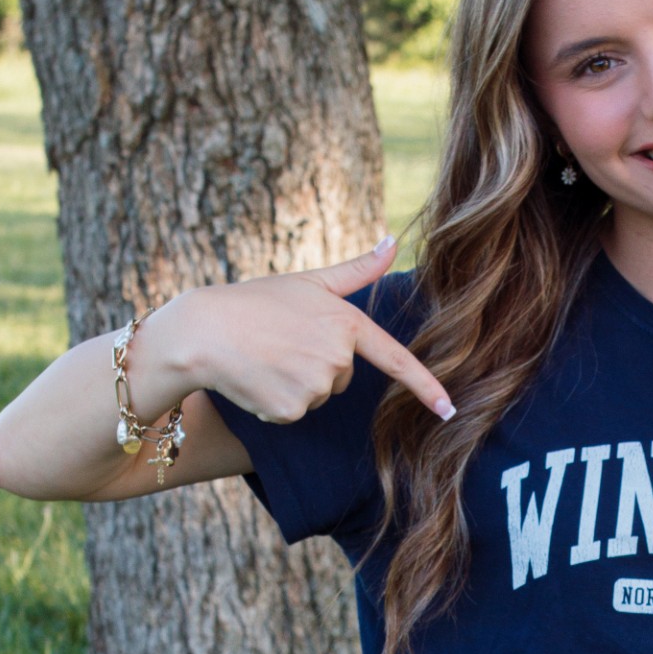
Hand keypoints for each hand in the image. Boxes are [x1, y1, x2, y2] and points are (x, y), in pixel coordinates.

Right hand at [139, 233, 453, 424]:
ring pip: (316, 397)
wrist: (202, 331)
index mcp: (346, 324)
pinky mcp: (291, 410)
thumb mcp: (310, 282)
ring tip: (264, 358)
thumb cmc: (255, 302)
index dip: (426, 387)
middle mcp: (337, 358)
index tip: (450, 409)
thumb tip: (393, 240)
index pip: (395, 359)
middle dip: (315, 365)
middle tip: (280, 342)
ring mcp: (314, 386)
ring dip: (293, 384)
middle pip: (341, 377)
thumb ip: (356, 270)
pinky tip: (255, 379)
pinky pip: (293, 414)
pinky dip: (274, 402)